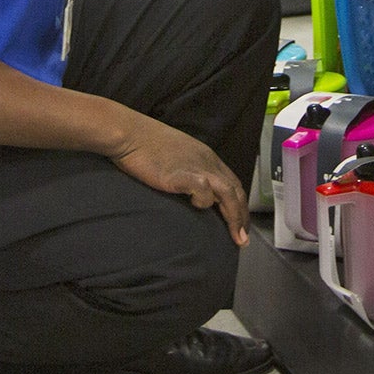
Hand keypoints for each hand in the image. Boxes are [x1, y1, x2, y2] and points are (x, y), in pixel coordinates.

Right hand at [109, 113, 249, 244]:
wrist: (131, 134)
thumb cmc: (148, 145)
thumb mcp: (180, 156)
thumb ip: (191, 171)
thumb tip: (196, 191)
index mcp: (208, 158)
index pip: (234, 184)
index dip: (240, 205)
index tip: (241, 225)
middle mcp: (207, 162)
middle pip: (235, 191)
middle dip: (242, 216)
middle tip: (243, 239)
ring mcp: (196, 167)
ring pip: (227, 193)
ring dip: (234, 216)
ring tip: (236, 238)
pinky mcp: (180, 174)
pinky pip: (203, 189)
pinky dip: (204, 200)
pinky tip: (196, 206)